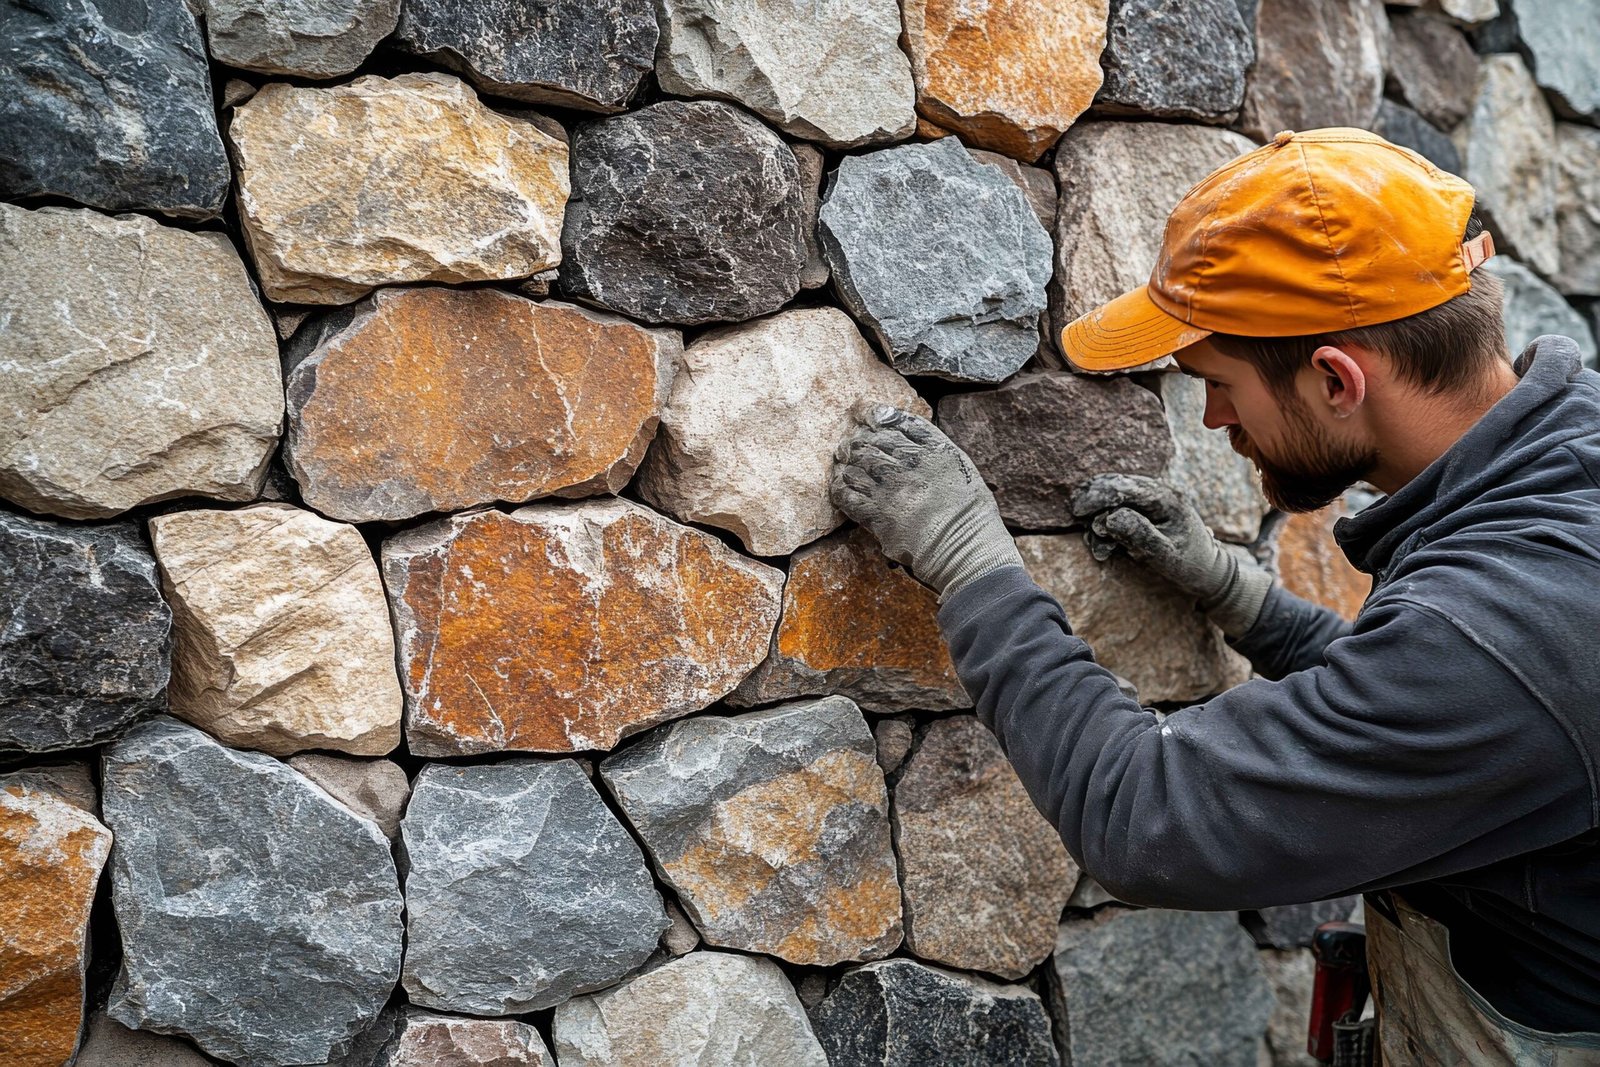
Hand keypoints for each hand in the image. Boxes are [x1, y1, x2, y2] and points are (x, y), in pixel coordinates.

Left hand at [830, 404, 1022, 601]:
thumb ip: (934, 448)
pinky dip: (840, 489)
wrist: (965, 548)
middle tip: (848, 446)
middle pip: (870, 443)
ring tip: (843, 466)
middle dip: (856, 443)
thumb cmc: (969, 512)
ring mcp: (892, 490)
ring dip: (847, 465)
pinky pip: (848, 496)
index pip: (897, 421)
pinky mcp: (878, 515)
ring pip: (855, 467)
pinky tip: (841, 488)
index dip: (875, 413)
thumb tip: (906, 437)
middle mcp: (911, 465)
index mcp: (934, 450)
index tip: (864, 413)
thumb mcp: (960, 467)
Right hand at [1069, 473, 1271, 637]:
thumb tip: (1110, 517)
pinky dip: (1107, 520)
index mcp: (1166, 499)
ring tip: (1100, 545)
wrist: (1209, 570)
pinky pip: (1120, 505)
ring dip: (1100, 515)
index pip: (1124, 488)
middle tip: (1078, 518)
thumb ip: (1139, 534)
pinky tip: (1106, 542)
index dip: (1097, 496)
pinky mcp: (1148, 506)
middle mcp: (1160, 491)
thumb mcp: (1164, 554)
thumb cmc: (1189, 565)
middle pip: (1116, 484)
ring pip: (1114, 494)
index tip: (1078, 511)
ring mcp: (1154, 497)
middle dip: (1094, 502)